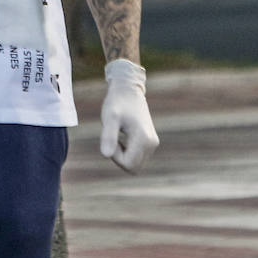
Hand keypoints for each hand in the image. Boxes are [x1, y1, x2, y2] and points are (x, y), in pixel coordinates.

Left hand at [100, 58, 158, 172]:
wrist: (128, 89)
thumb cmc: (117, 102)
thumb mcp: (109, 118)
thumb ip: (108, 136)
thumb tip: (105, 156)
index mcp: (144, 140)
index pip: (128, 165)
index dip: (114, 155)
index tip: (110, 137)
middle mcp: (152, 144)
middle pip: (133, 167)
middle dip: (119, 157)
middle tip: (113, 136)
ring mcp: (152, 144)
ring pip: (134, 163)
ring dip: (122, 153)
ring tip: (118, 133)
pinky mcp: (150, 142)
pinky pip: (136, 157)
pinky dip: (126, 150)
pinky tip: (122, 135)